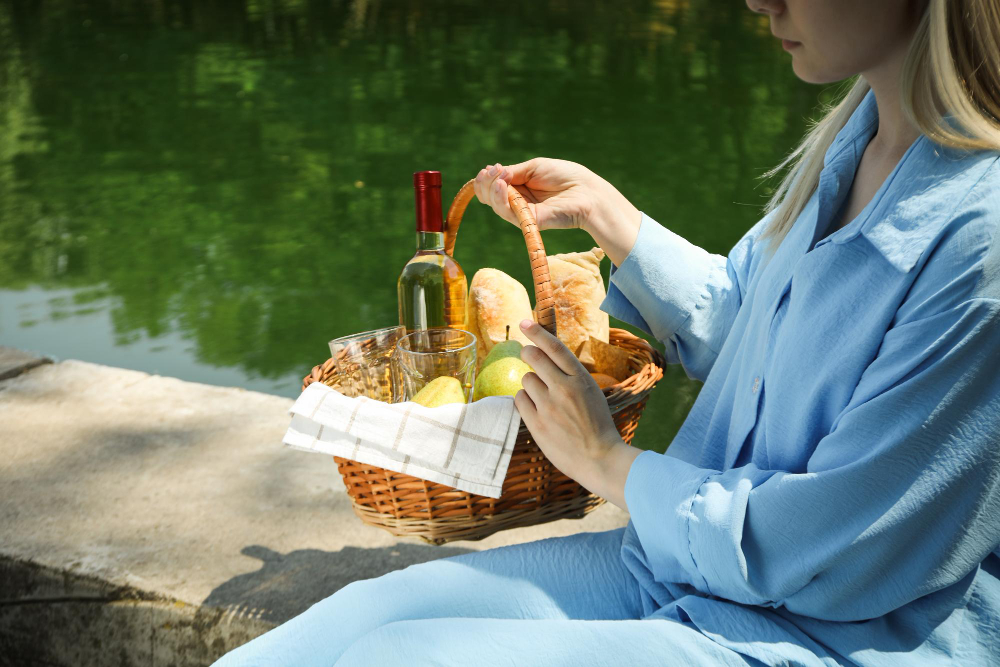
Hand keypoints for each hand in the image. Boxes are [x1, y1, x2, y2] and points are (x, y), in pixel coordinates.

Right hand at [473, 159, 641, 265]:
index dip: (489, 178)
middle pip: (490, 196)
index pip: (495, 185)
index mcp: (521, 186)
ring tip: (496, 178)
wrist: (586, 192)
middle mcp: (519, 201)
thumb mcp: (534, 167)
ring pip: (496, 205)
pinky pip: (507, 213)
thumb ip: (513, 172)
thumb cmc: (565, 176)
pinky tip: (501, 186)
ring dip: (491, 189)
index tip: (492, 168)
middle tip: (491, 172)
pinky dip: (500, 198)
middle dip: (486, 183)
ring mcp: (523, 213)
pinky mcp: (528, 222)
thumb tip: (494, 174)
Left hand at [513, 319, 641, 510]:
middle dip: (528, 353)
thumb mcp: (592, 393)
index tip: (525, 323)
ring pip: (526, 380)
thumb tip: (548, 361)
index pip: (554, 347)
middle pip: (534, 358)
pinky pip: (520, 400)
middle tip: (527, 355)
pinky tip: (536, 410)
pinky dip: (525, 401)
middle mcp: (563, 388)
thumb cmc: (597, 426)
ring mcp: (548, 406)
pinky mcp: (536, 423)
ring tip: (544, 398)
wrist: (599, 458)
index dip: (537, 332)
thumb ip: (572, 378)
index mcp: (581, 379)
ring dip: (531, 384)